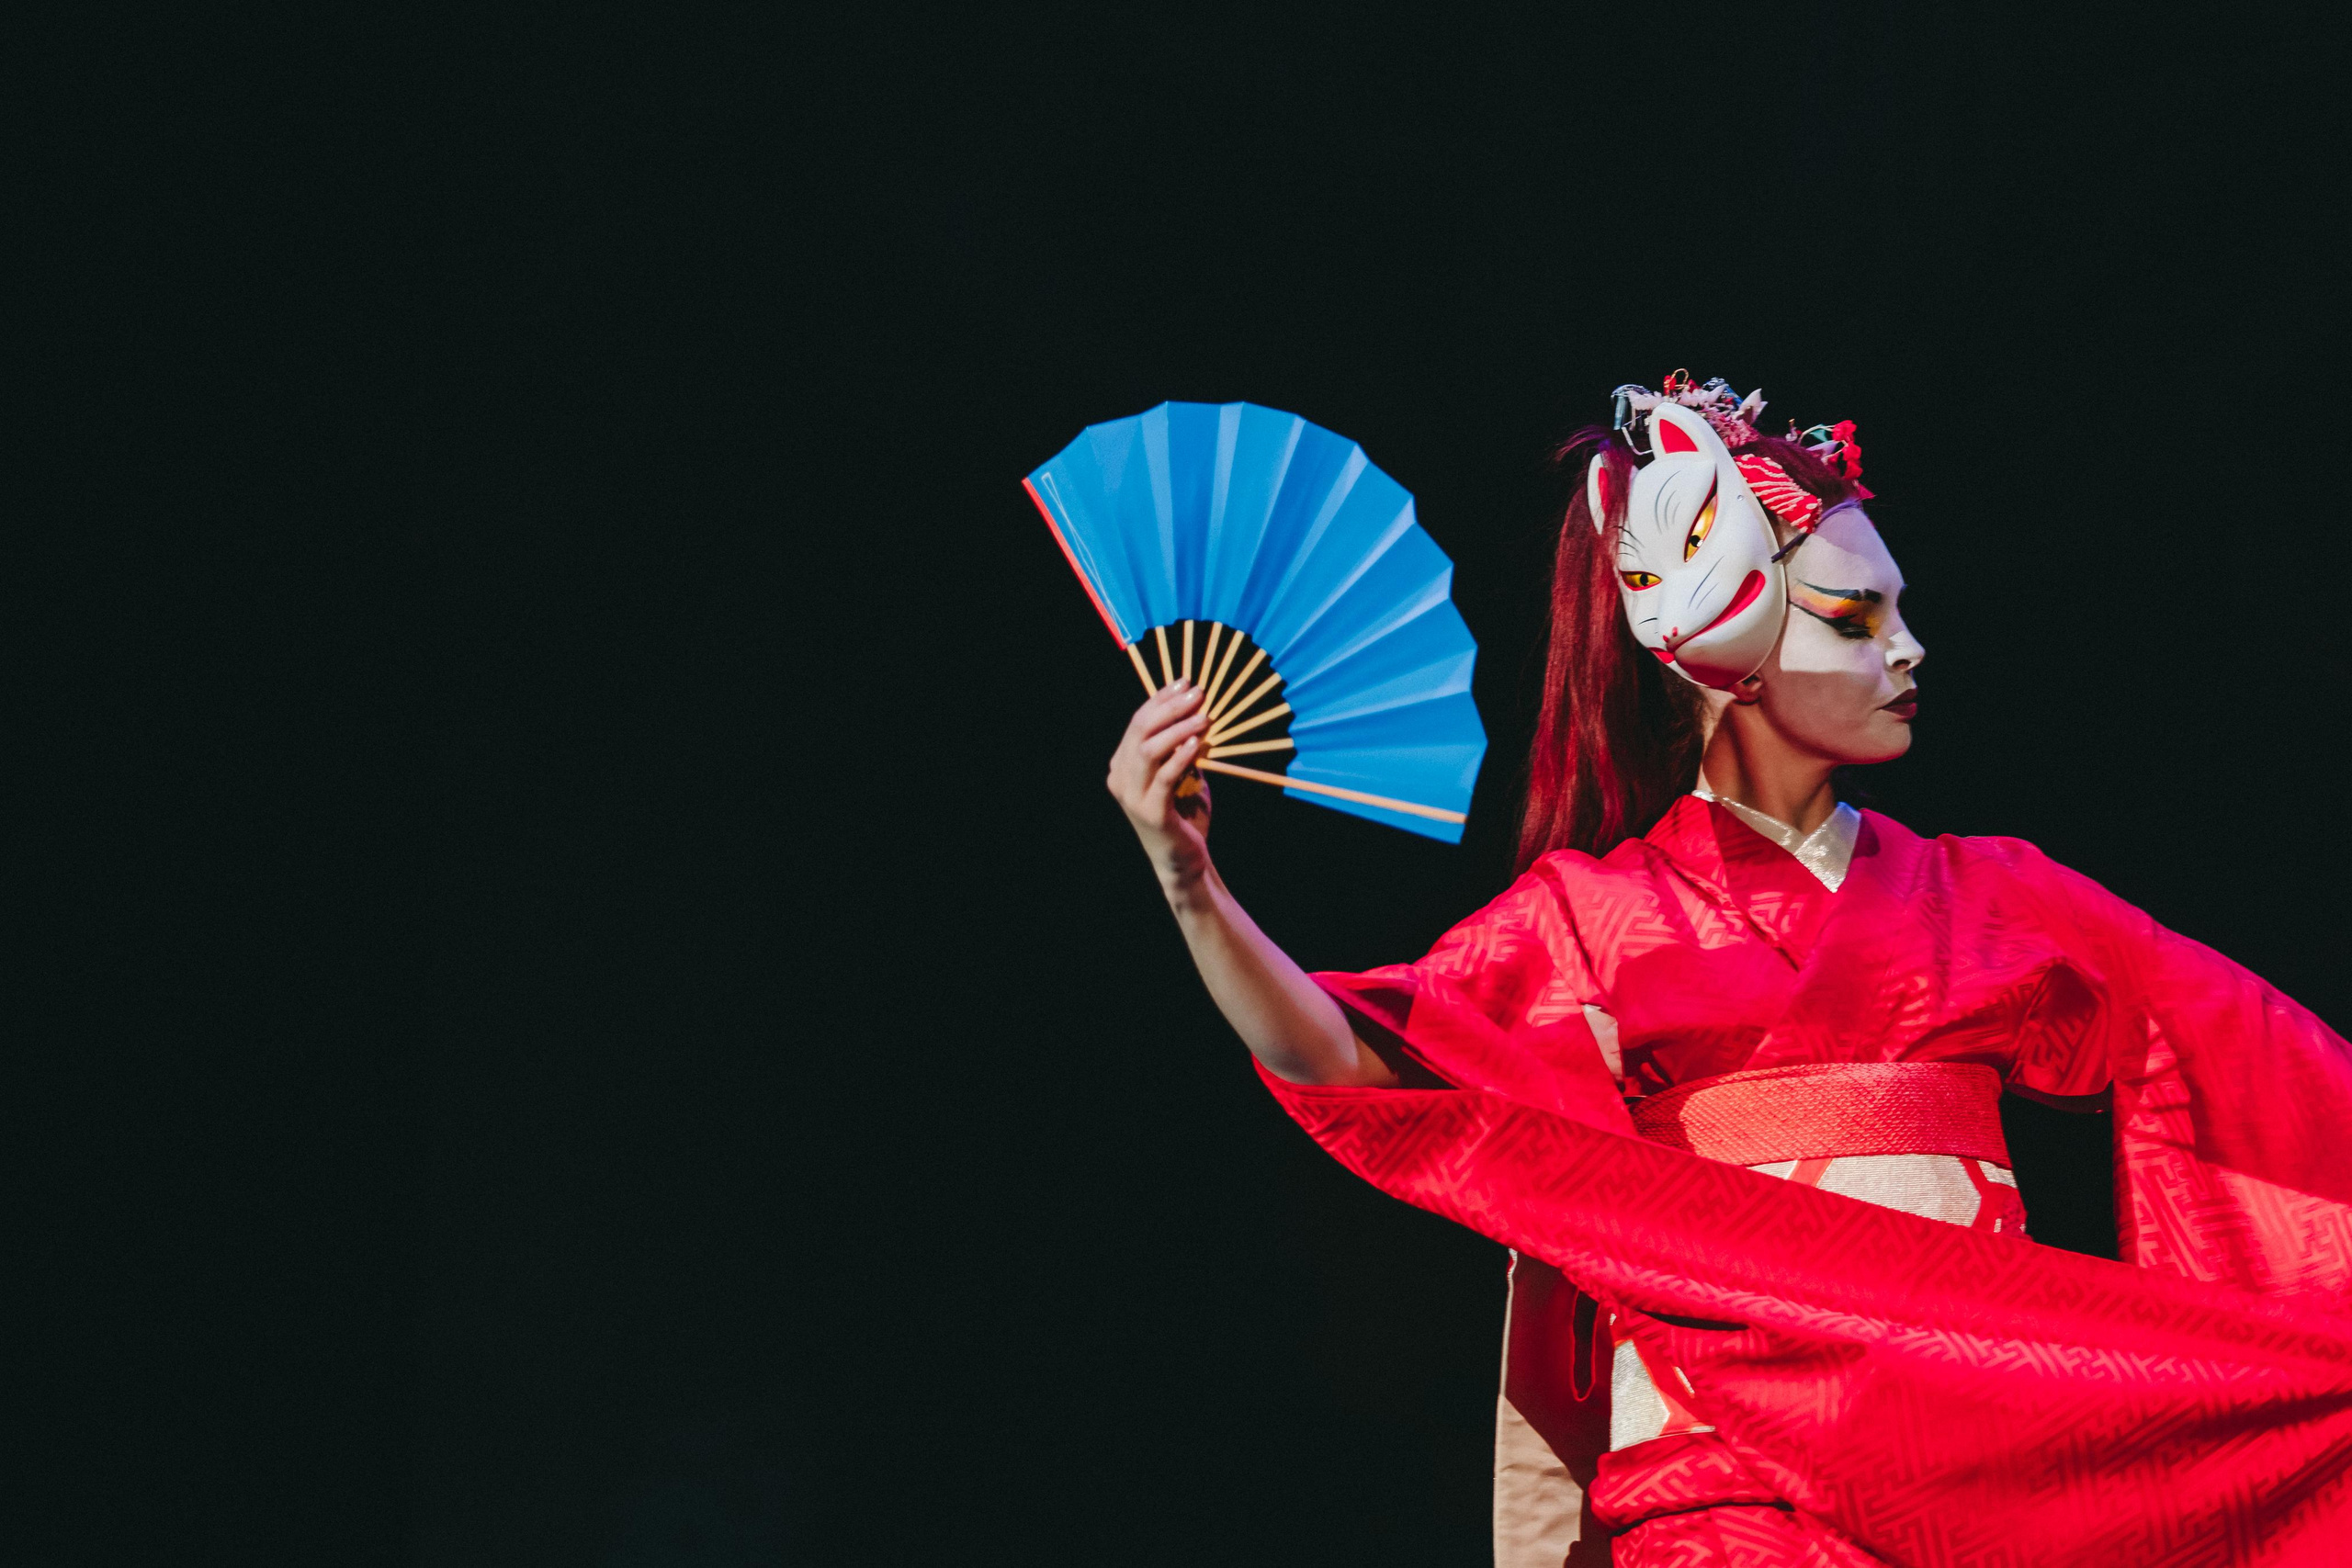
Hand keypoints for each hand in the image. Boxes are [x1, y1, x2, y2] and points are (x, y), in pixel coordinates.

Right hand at [1107, 680, 1214, 897]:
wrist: (1183, 861)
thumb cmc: (1185, 816)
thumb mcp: (1183, 775)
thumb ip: (1183, 748)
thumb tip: (1200, 711)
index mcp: (1122, 766)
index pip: (1138, 722)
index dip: (1161, 699)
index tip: (1186, 681)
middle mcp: (1120, 778)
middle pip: (1140, 730)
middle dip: (1170, 707)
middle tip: (1198, 693)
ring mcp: (1132, 797)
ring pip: (1149, 749)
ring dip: (1178, 728)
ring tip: (1204, 717)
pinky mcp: (1150, 812)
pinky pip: (1164, 776)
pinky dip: (1181, 756)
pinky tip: (1198, 743)